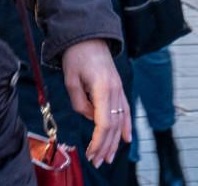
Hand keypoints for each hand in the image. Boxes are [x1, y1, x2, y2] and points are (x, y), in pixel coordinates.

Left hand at [60, 40, 130, 166]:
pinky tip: (127, 139)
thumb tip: (89, 117)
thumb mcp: (71, 80)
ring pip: (120, 120)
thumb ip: (79, 103)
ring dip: (115, 141)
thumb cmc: (77, 56)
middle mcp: (115, 90)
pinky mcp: (118, 87)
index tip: (91, 153)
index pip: (104, 123)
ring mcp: (119, 88)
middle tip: (97, 162)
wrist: (88, 35)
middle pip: (114, 125)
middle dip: (106, 146)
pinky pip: (125, 110)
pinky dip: (127, 125)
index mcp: (104, 88)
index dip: (98, 141)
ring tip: (108, 157)